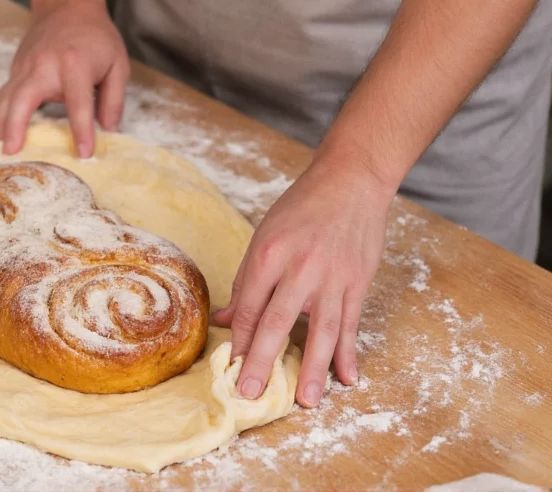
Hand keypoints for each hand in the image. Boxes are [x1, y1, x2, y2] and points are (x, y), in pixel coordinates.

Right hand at [0, 0, 129, 157]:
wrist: (68, 5)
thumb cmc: (96, 37)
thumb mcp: (117, 64)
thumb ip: (114, 100)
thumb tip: (111, 133)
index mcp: (75, 64)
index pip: (78, 102)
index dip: (81, 129)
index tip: (83, 154)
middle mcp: (45, 64)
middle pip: (26, 96)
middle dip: (17, 124)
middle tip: (11, 151)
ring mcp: (26, 66)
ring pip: (8, 96)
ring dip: (0, 122)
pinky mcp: (16, 68)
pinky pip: (2, 91)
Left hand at [211, 155, 394, 407]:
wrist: (350, 181)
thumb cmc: (300, 209)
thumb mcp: (264, 236)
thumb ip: (246, 282)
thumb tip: (223, 320)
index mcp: (269, 253)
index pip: (249, 306)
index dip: (238, 339)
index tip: (230, 368)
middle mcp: (300, 267)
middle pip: (278, 322)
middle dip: (262, 361)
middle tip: (251, 393)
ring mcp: (333, 277)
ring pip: (321, 330)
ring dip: (314, 368)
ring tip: (307, 401)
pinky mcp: (358, 282)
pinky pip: (352, 323)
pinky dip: (349, 352)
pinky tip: (347, 377)